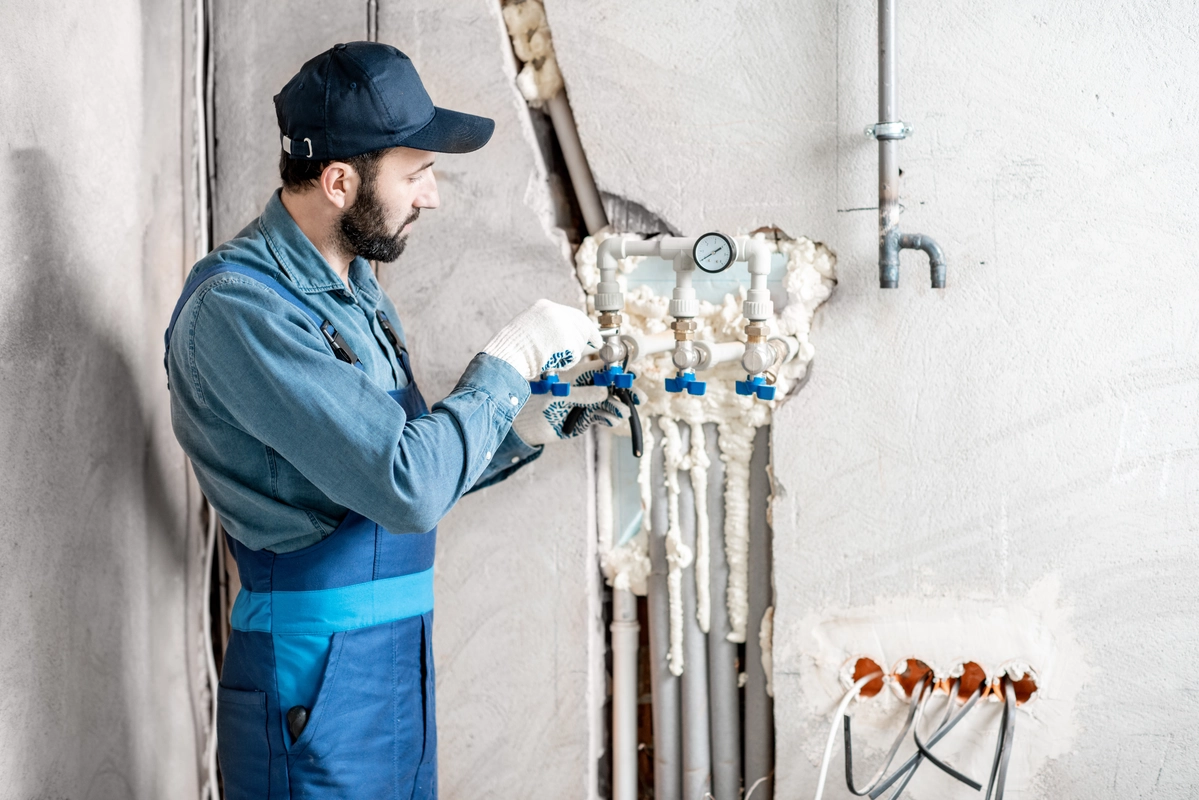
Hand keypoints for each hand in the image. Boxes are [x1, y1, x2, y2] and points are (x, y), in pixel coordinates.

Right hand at [483, 299, 602, 380]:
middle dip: (588, 337)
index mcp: (544, 306)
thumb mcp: (530, 328)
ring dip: (572, 353)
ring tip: (551, 358)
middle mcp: (555, 312)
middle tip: (595, 345)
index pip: (573, 314)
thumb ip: (550, 328)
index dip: (584, 325)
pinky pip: (575, 355)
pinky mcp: (567, 341)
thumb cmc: (512, 349)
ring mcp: (562, 326)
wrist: (506, 358)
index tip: (593, 334)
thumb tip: (572, 337)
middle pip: (582, 325)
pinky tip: (551, 362)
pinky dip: (567, 362)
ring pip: (579, 341)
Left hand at [512, 360, 630, 445]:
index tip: (634, 373)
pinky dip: (608, 419)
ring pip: (609, 402)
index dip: (619, 370)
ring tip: (624, 413)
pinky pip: (602, 417)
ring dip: (619, 407)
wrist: (527, 426)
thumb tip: (604, 392)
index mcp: (578, 375)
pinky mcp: (586, 418)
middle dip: (626, 391)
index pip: (602, 368)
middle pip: (611, 386)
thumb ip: (581, 395)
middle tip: (640, 397)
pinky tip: (612, 421)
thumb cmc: (537, 403)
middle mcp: (585, 387)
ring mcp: (587, 403)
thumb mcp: (558, 397)